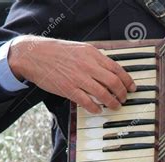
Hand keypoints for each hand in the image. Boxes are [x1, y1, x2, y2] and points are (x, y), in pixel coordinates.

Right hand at [8, 35, 135, 112]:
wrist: (32, 54)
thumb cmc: (55, 51)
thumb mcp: (79, 49)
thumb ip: (94, 58)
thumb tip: (110, 69)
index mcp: (92, 54)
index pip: (117, 68)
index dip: (128, 80)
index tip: (133, 88)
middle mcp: (88, 65)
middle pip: (114, 82)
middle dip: (123, 93)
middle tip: (124, 99)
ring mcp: (78, 78)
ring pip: (104, 94)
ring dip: (112, 103)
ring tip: (115, 106)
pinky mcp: (68, 89)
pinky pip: (87, 102)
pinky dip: (95, 108)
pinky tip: (98, 110)